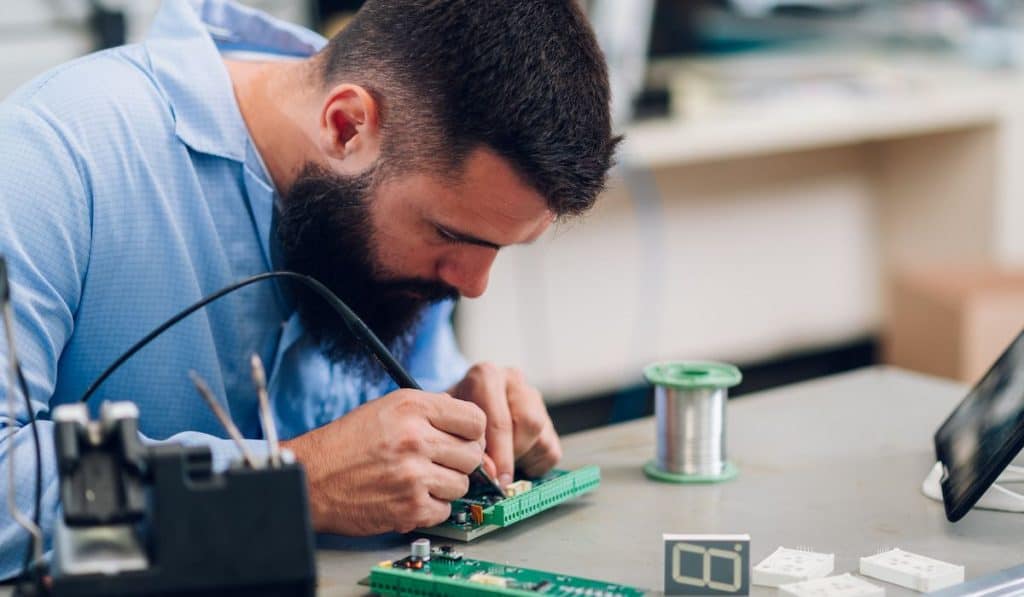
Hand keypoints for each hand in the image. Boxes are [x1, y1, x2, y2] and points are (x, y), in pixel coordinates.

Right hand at [281, 389, 485, 534]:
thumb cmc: (346, 443)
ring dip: (445, 486)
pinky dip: (431, 507)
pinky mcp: (409, 508)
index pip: (476, 419)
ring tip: (418, 479)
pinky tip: (409, 496)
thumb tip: (468, 421)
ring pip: (462, 484)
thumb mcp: (387, 408)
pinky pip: (444, 509)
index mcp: (412, 407)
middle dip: (459, 461)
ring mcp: (414, 475)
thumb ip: (429, 410)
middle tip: (438, 462)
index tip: (462, 439)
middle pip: (473, 454)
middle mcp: (416, 438)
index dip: (472, 432)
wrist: (312, 477)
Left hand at [448, 363, 560, 486]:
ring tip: (499, 464)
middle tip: (498, 478)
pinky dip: (534, 465)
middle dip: (511, 456)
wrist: (458, 412)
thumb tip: (490, 470)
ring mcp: (533, 398)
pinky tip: (512, 461)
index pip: (499, 418)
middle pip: (528, 423)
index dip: (496, 454)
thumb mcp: (448, 427)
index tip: (493, 478)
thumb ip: (465, 443)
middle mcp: (514, 380)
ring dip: (521, 458)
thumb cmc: (450, 421)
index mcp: (486, 375)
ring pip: (541, 436)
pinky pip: (551, 451)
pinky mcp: (548, 420)